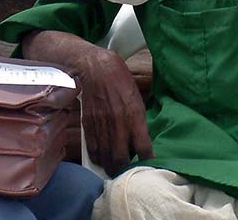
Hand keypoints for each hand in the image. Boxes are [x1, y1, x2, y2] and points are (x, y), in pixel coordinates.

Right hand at [78, 45, 152, 175]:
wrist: (96, 68)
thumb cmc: (120, 80)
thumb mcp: (137, 98)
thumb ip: (138, 121)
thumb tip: (140, 140)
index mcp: (134, 115)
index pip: (144, 148)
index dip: (148, 159)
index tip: (148, 161)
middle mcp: (118, 123)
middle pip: (122, 159)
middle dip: (126, 169)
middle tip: (128, 169)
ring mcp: (101, 125)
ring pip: (106, 158)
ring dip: (111, 167)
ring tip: (115, 167)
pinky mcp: (88, 124)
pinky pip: (93, 149)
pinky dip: (98, 157)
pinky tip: (102, 157)